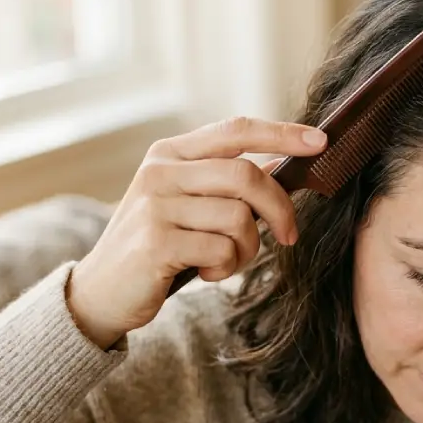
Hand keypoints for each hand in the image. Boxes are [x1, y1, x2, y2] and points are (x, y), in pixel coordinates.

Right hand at [67, 117, 326, 348]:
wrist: (102, 292)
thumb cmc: (158, 245)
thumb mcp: (189, 203)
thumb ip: (227, 183)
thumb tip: (286, 163)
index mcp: (170, 154)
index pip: (235, 130)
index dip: (281, 133)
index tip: (320, 141)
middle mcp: (160, 171)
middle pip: (246, 175)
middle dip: (280, 209)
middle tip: (288, 236)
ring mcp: (155, 205)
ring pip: (239, 218)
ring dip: (247, 249)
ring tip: (226, 260)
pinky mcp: (156, 243)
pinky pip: (221, 250)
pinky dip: (226, 268)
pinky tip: (205, 273)